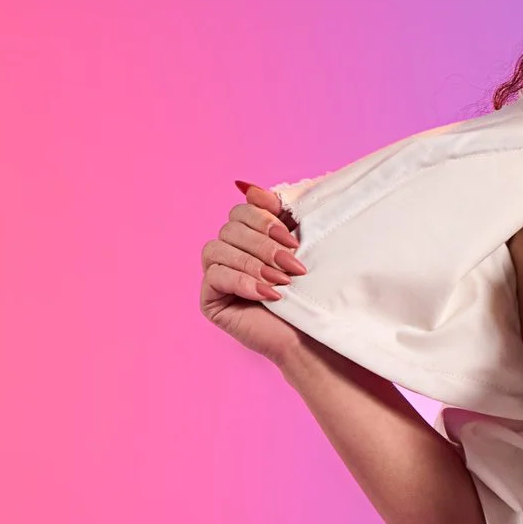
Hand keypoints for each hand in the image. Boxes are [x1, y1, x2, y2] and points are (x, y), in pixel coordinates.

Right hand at [202, 180, 304, 360]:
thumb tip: (248, 187)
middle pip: (230, 227)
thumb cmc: (311, 291)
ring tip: (282, 282)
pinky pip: (215, 276)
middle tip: (293, 265)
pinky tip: (268, 295)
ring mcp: (216, 274)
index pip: (242, 209)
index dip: (265, 218)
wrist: (313, 335)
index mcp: (249, 235)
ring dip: (254, 263)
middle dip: (264, 245)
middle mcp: (229, 251)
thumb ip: (279, 212)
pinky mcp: (209, 298)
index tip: (295, 240)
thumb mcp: (300, 243)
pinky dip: (243, 282)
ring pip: (218, 248)